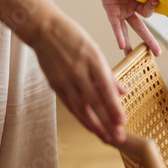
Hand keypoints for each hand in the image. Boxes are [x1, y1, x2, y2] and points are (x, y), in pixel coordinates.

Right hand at [31, 9, 127, 144]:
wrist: (44, 29)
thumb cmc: (73, 37)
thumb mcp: (95, 50)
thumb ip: (109, 74)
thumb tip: (123, 92)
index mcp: (92, 60)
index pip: (105, 88)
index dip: (114, 107)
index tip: (122, 121)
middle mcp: (78, 72)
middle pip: (94, 102)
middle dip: (106, 122)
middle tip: (118, 137)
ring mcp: (65, 79)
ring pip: (81, 108)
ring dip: (95, 126)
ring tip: (106, 138)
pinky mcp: (55, 85)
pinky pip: (70, 106)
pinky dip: (81, 118)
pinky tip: (90, 127)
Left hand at [91, 0, 161, 56]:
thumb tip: (163, 1)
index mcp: (141, 0)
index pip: (151, 11)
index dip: (154, 6)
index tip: (154, 0)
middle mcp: (131, 8)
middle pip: (142, 28)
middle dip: (150, 41)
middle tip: (158, 54)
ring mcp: (121, 10)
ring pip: (127, 31)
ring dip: (131, 45)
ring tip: (133, 56)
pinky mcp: (110, 10)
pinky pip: (116, 26)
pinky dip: (119, 36)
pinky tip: (122, 46)